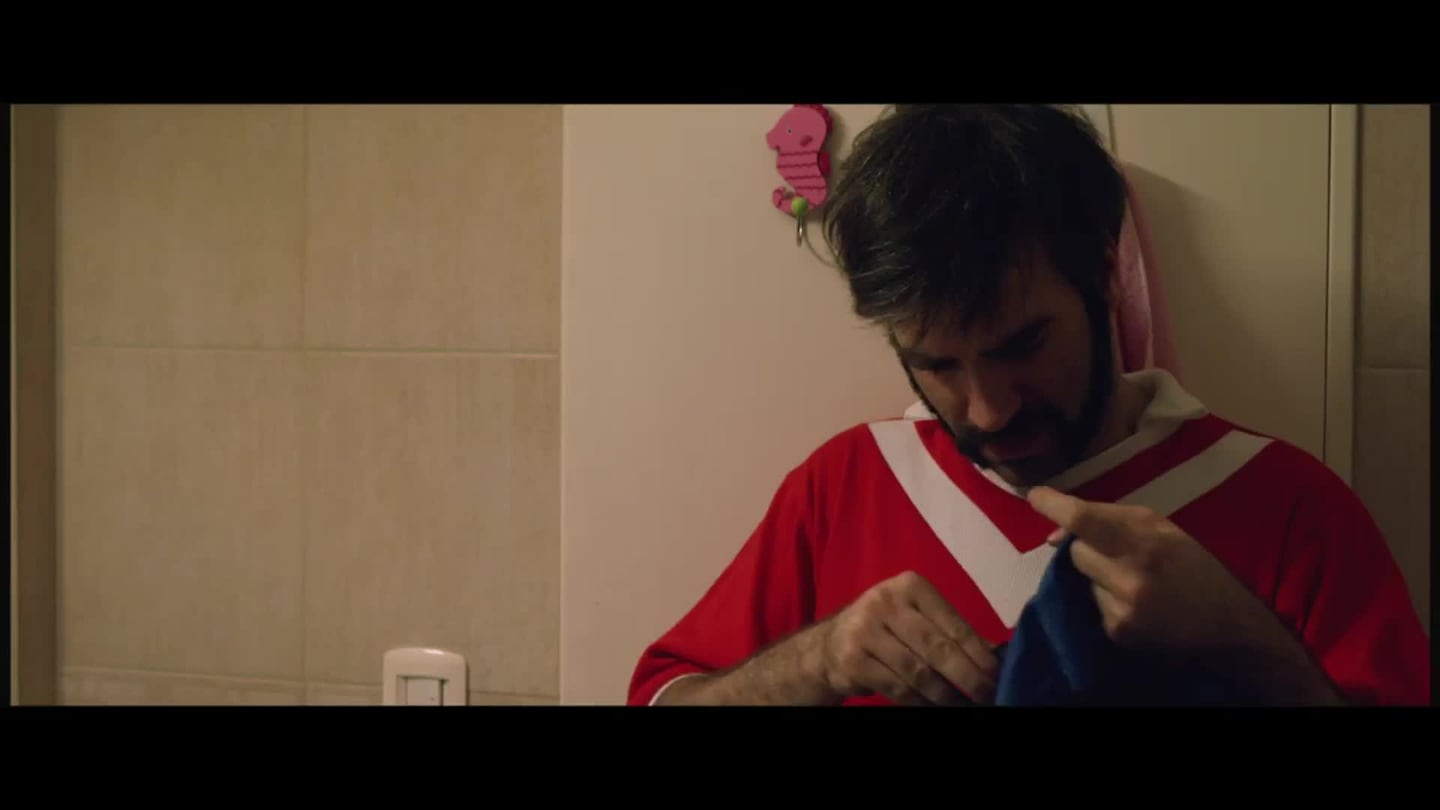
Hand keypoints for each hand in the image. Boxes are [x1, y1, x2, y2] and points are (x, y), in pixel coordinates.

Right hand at [814, 570, 998, 704]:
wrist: (828, 645)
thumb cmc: (885, 629)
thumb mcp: (917, 619)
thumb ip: (950, 632)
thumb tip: (993, 656)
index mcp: (910, 586)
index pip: (952, 623)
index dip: (977, 652)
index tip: (996, 675)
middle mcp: (886, 602)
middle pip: (936, 647)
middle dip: (967, 676)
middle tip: (987, 695)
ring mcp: (865, 630)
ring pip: (918, 672)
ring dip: (945, 695)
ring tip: (963, 705)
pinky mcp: (853, 660)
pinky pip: (898, 688)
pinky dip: (920, 702)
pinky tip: (933, 707)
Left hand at [1025, 486, 1266, 654]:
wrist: (1227, 624)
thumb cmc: (1193, 565)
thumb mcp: (1161, 528)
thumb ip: (1109, 520)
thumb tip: (1054, 533)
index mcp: (1145, 543)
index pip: (1084, 520)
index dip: (1054, 506)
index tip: (1035, 496)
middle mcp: (1129, 578)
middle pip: (1076, 551)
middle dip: (1088, 546)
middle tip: (1119, 552)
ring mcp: (1121, 610)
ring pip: (1082, 578)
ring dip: (1098, 575)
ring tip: (1134, 581)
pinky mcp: (1116, 633)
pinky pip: (1092, 603)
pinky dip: (1106, 599)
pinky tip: (1136, 603)